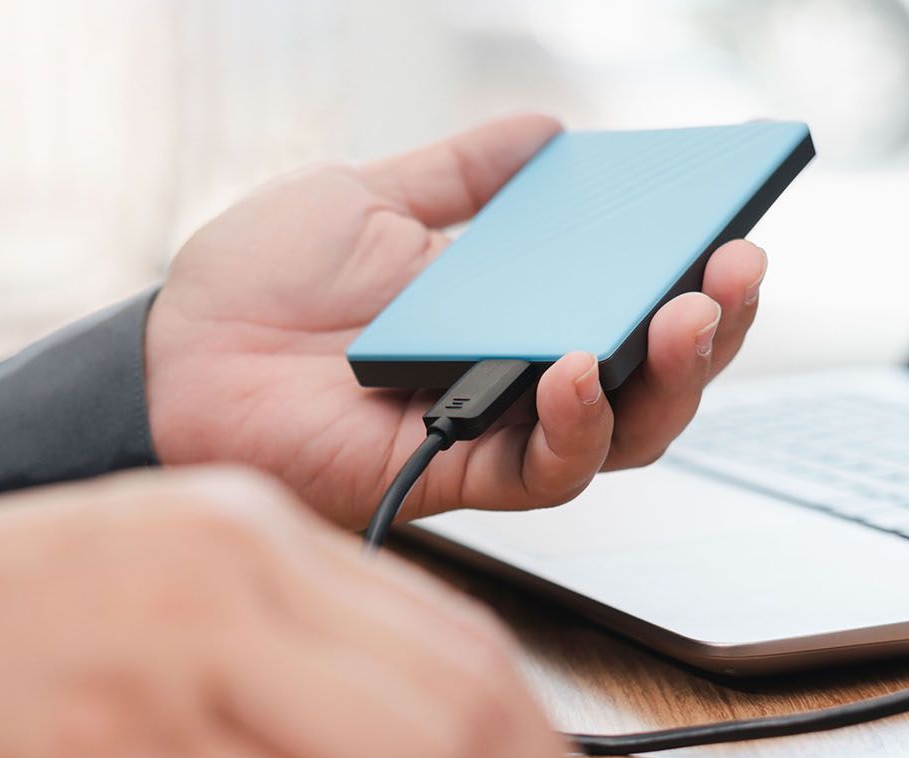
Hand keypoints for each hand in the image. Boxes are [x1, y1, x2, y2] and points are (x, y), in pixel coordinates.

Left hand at [144, 113, 769, 528]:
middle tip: (736, 270)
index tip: (737, 219)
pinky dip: (573, 425)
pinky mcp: (449, 477)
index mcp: (516, 307)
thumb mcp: (367, 198)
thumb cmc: (257, 280)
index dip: (699, 270)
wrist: (171, 351)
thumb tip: (545, 129)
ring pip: (620, 434)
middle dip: (714, 328)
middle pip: (655, 376)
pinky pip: (537, 470)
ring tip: (689, 315)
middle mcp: (520, 376)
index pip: (636, 299)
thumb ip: (460, 176)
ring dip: (670, 380)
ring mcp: (490, 430)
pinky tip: (579, 365)